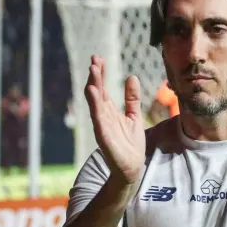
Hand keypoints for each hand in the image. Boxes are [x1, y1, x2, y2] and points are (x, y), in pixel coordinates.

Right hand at [85, 55, 145, 184]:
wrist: (132, 167)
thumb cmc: (130, 144)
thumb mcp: (133, 116)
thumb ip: (132, 98)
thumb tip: (132, 77)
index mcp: (109, 111)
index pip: (103, 88)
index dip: (101, 73)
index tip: (98, 58)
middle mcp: (103, 116)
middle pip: (97, 92)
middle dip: (95, 76)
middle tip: (94, 59)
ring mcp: (102, 125)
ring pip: (95, 102)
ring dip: (93, 86)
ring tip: (93, 70)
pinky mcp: (103, 135)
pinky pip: (98, 117)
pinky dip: (94, 105)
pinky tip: (93, 92)